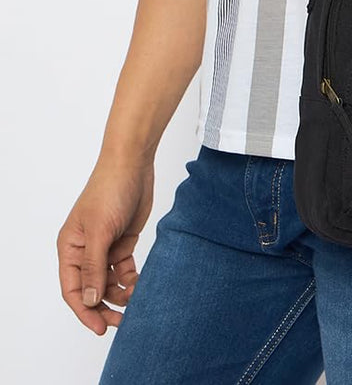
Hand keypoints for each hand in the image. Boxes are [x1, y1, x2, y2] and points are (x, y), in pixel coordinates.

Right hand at [57, 156, 153, 335]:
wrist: (134, 164)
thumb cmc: (110, 191)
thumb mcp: (100, 231)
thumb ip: (94, 267)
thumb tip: (90, 301)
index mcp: (70, 248)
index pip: (72, 289)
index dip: (84, 311)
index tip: (100, 328)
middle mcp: (85, 250)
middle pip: (91, 289)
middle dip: (104, 306)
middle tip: (121, 322)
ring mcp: (105, 246)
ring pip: (109, 282)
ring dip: (120, 293)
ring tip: (135, 298)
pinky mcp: (123, 241)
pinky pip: (123, 269)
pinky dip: (131, 279)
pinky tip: (140, 284)